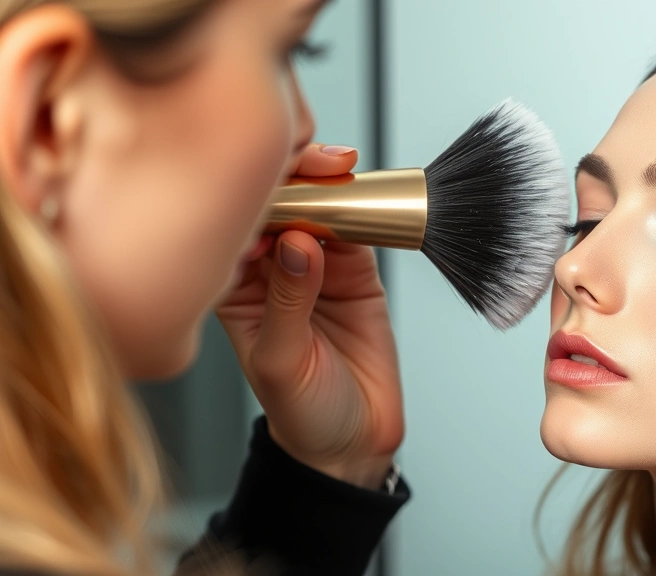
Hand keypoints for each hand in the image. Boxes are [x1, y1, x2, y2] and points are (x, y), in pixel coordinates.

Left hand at [217, 144, 403, 488]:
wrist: (353, 439)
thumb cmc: (300, 411)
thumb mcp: (281, 362)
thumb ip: (287, 301)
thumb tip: (297, 242)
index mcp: (232, 288)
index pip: (235, 226)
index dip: (251, 196)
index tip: (272, 181)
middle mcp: (269, 268)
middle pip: (277, 205)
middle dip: (295, 176)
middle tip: (321, 166)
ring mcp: (314, 266)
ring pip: (319, 207)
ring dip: (331, 186)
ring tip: (342, 175)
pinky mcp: (356, 270)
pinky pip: (359, 228)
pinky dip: (363, 208)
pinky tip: (363, 197)